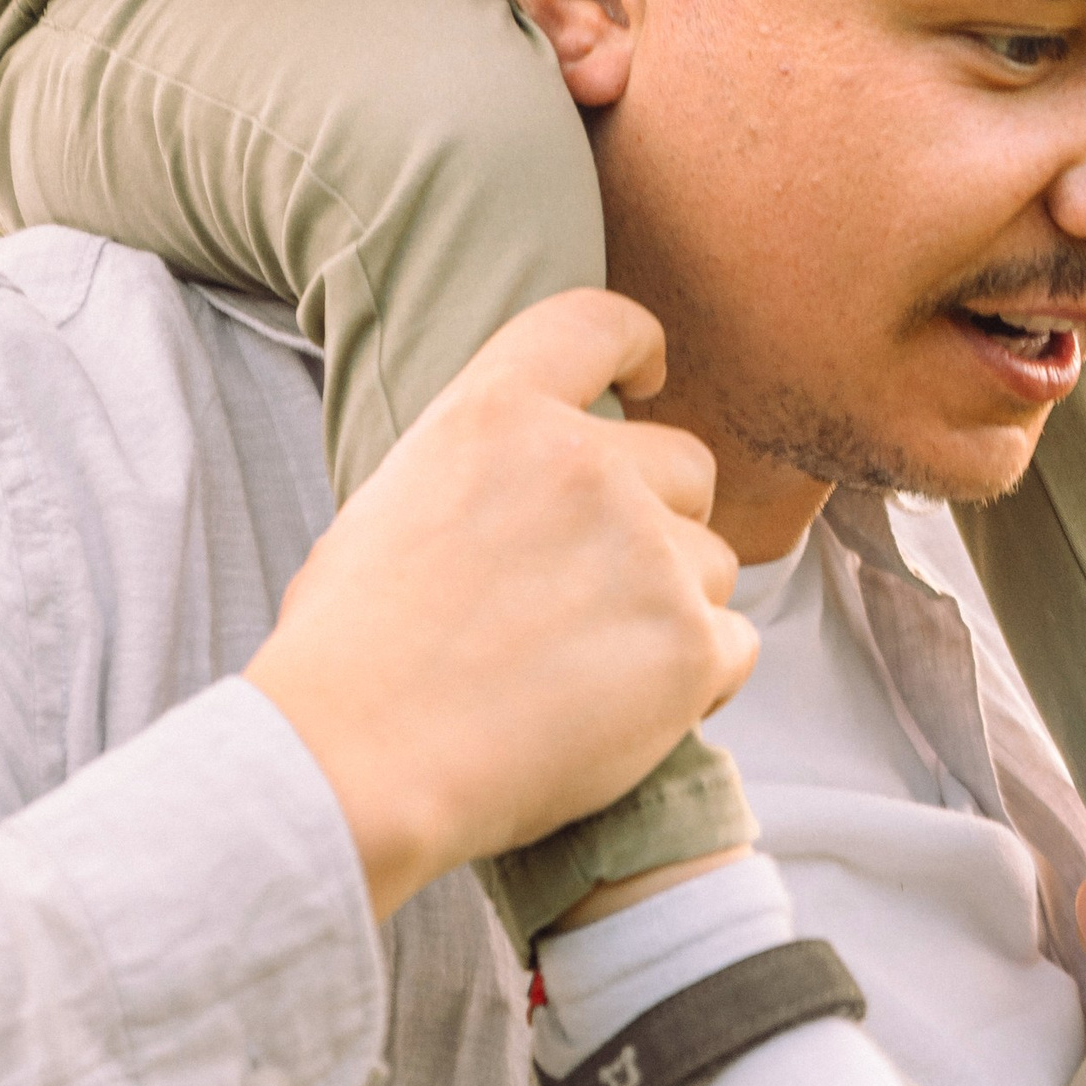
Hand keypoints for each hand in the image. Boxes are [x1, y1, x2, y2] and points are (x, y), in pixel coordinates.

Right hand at [244, 291, 756, 919]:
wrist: (355, 761)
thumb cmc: (349, 652)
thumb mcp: (393, 502)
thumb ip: (482, 467)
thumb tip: (524, 486)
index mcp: (497, 412)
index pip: (600, 323)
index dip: (638, 346)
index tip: (649, 380)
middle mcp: (584, 464)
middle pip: (684, 464)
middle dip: (659, 518)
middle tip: (597, 588)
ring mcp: (647, 551)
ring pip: (711, 562)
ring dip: (673, 605)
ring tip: (586, 669)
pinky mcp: (687, 645)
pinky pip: (735, 644)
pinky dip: (697, 678)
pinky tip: (624, 712)